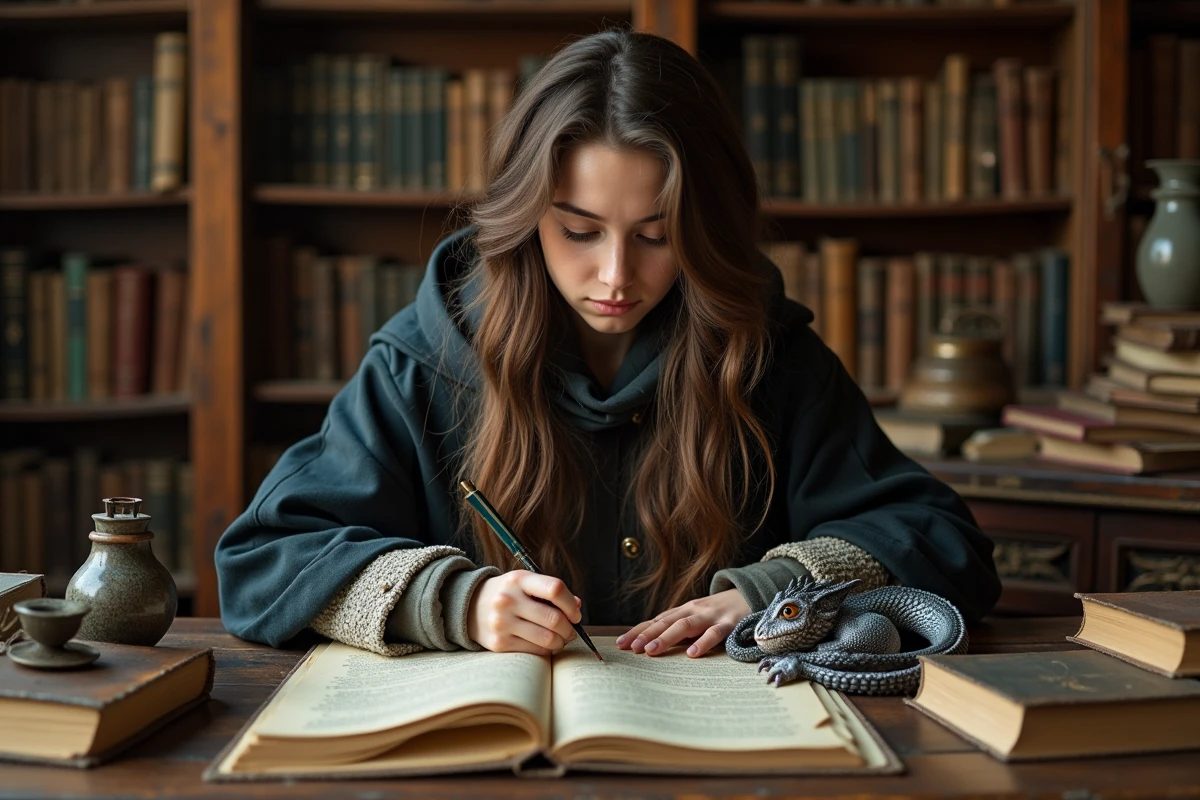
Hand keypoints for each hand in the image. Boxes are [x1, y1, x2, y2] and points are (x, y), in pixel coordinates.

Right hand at [467, 570, 581, 655]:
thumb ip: (551, 592)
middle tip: (571, 632)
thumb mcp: (525, 584)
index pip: (554, 589)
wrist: (470, 607)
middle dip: (569, 629)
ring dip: (560, 642)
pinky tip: (544, 645)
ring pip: (547, 639)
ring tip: (559, 639)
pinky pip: (534, 651)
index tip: (575, 614)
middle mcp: (508, 600)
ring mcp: (502, 623)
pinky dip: (545, 650)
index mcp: (519, 580)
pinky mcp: (499, 643)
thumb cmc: (508, 594)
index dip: (571, 604)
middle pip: (554, 619)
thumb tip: (576, 607)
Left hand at [616, 589, 750, 657]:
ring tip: (652, 651)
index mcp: (683, 611)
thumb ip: (678, 629)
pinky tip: (692, 653)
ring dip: (667, 638)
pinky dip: (703, 642)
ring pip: (685, 626)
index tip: (621, 644)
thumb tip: (652, 645)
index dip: (638, 631)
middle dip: (647, 635)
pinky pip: (715, 633)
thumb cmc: (718, 613)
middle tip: (631, 649)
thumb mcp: (696, 618)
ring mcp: (710, 616)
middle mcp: (693, 611)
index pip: (655, 621)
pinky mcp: (729, 624)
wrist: (750, 596)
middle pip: (665, 622)